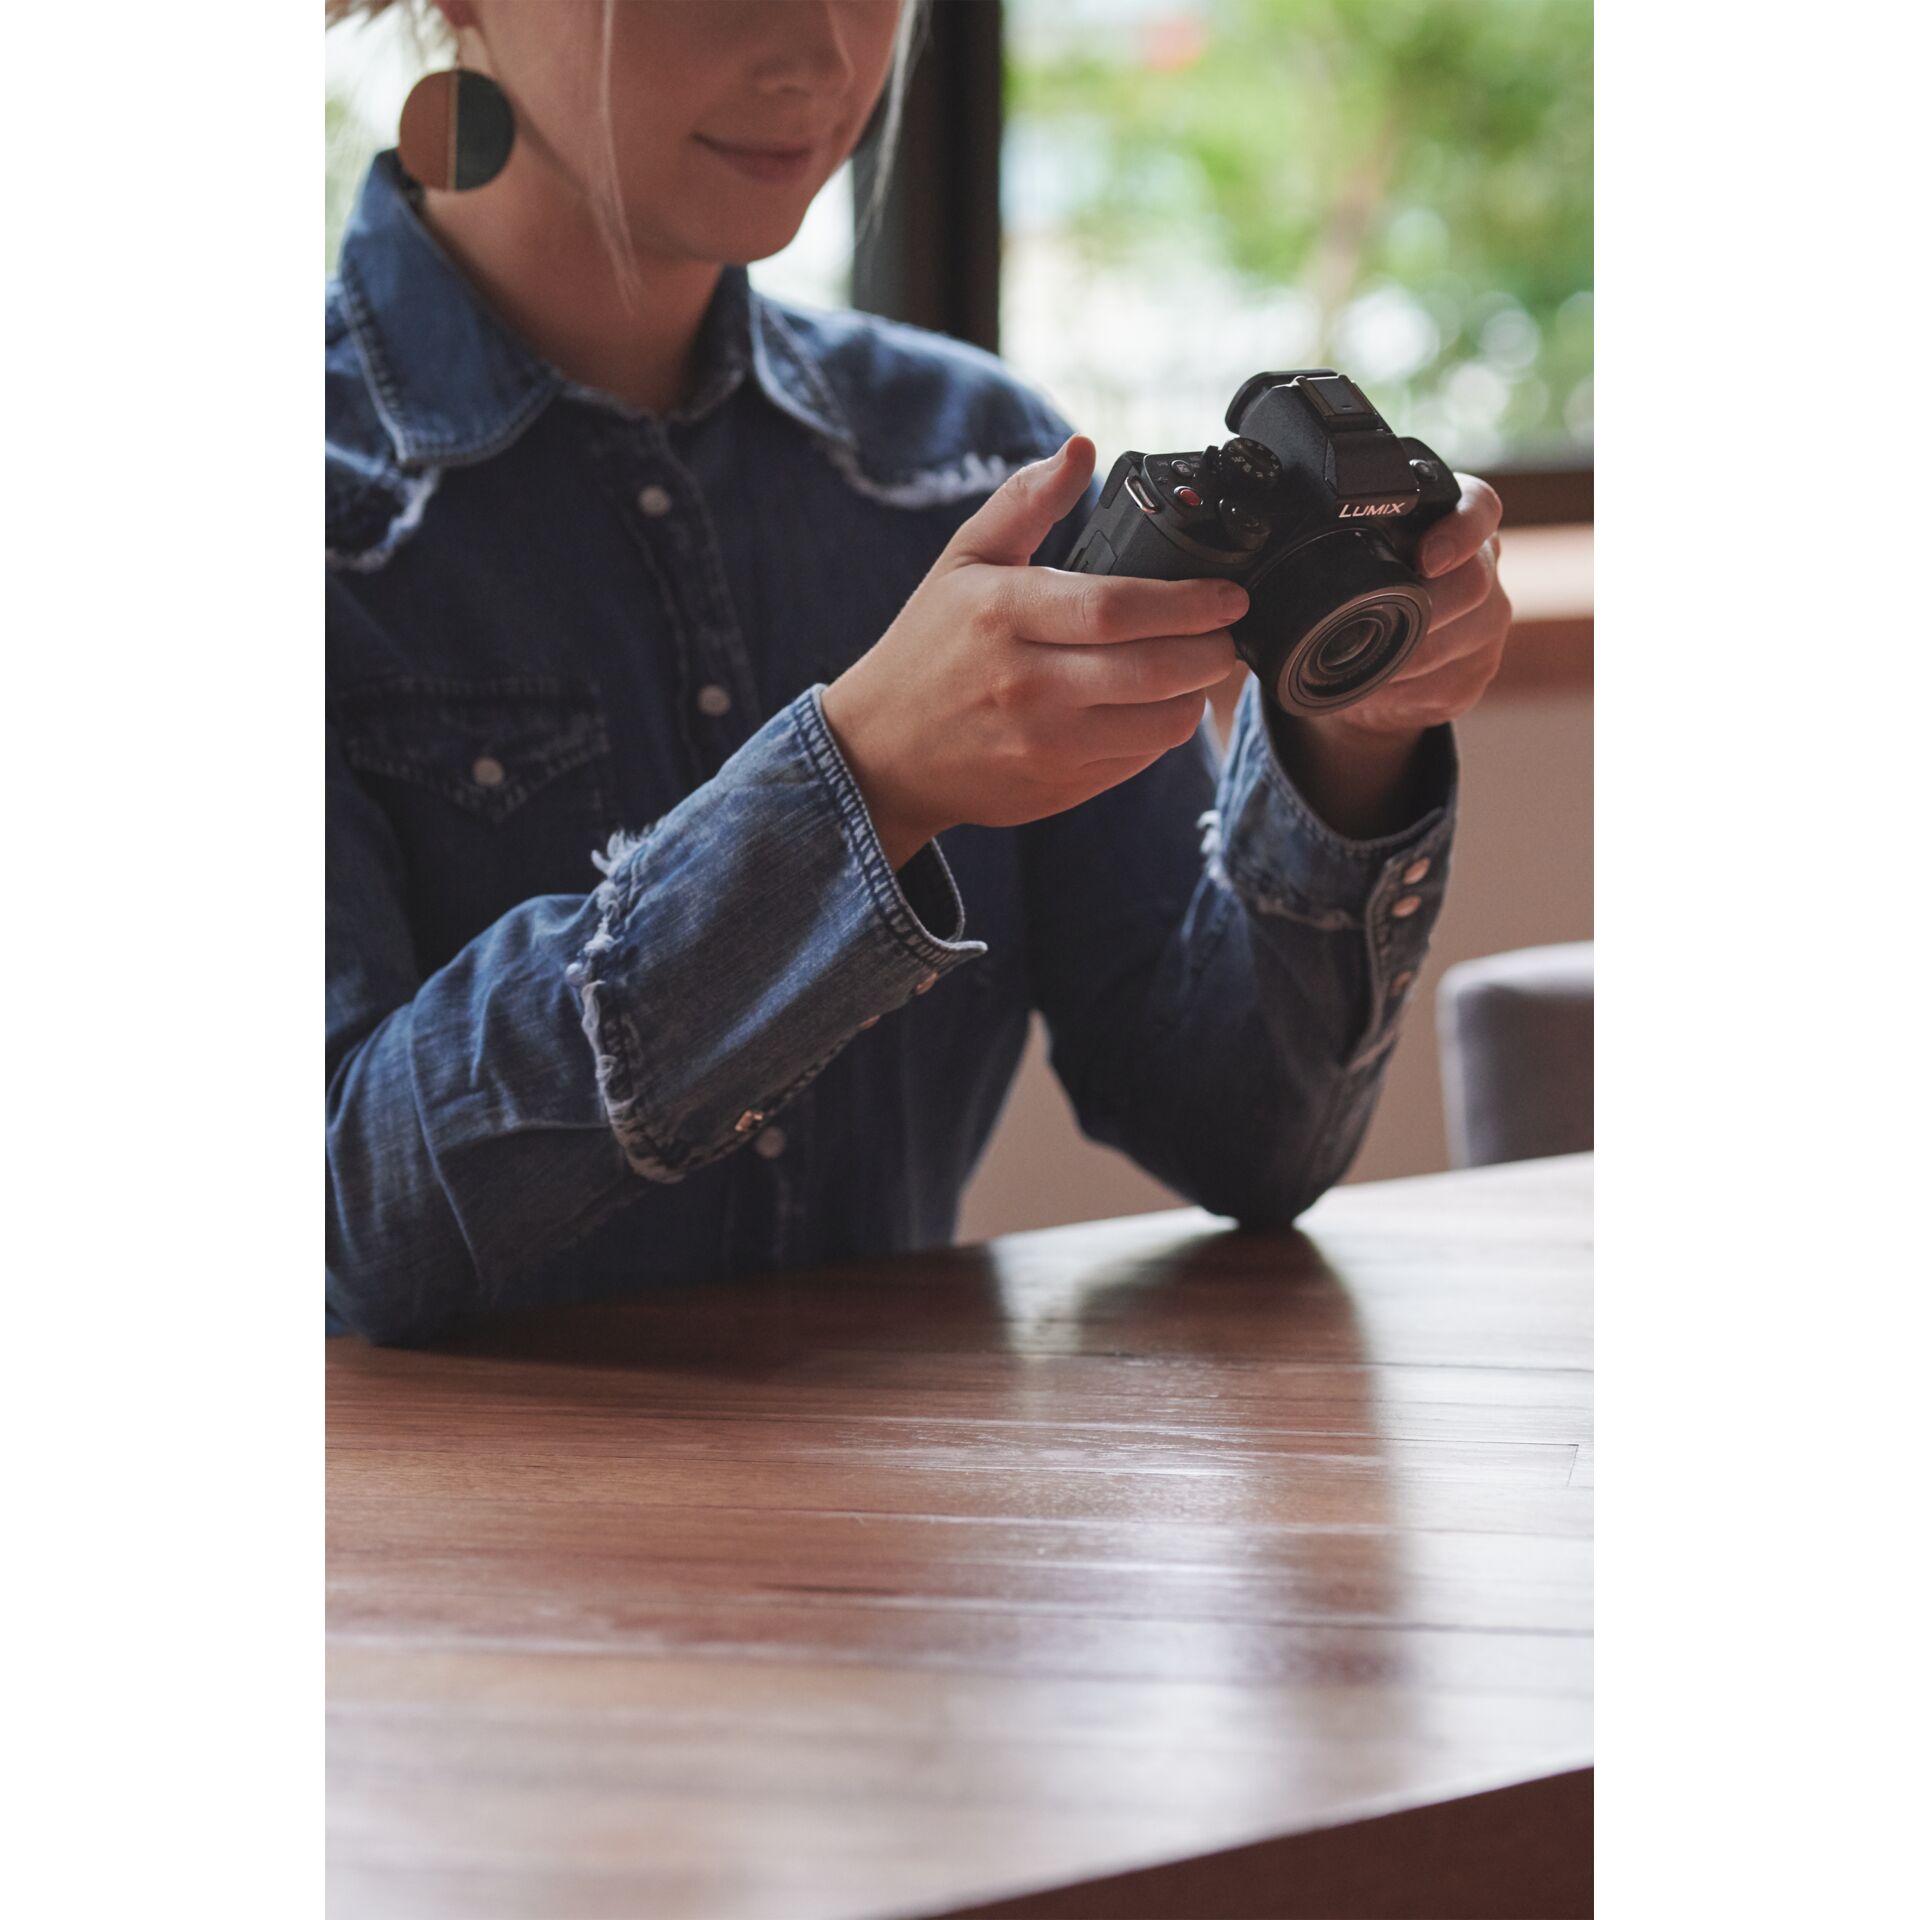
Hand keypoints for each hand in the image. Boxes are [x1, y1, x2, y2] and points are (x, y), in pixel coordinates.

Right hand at [821, 436, 1246, 869]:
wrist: (880, 753)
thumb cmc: (927, 650)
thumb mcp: (962, 562)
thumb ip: (1024, 503)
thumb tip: (1081, 449)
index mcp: (1002, 617)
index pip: (1114, 609)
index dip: (1187, 602)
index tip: (1229, 594)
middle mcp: (1026, 686)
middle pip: (1151, 670)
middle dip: (1211, 650)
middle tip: (1229, 631)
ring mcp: (1043, 745)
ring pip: (1157, 724)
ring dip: (1195, 693)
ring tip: (1198, 666)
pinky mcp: (1057, 787)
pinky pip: (1137, 759)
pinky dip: (1162, 731)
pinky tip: (1155, 705)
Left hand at [1265, 475, 1510, 838]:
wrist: (1367, 670)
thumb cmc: (1347, 602)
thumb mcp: (1332, 564)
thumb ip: (1313, 545)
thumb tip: (1241, 556)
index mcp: (1447, 519)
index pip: (1478, 506)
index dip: (1458, 531)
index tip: (1425, 560)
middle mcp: (1481, 564)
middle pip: (1473, 583)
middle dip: (1423, 611)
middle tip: (1377, 626)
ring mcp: (1487, 621)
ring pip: (1461, 638)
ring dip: (1407, 657)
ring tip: (1367, 663)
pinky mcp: (1477, 671)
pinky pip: (1447, 681)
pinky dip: (1404, 690)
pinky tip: (1380, 688)